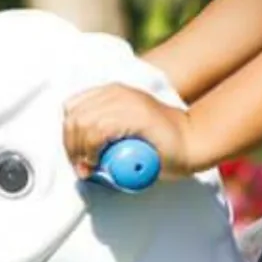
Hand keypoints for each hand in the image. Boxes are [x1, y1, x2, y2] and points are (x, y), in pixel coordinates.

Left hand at [61, 85, 195, 180]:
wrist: (193, 143)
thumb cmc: (160, 146)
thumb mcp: (125, 133)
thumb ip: (104, 133)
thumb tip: (77, 153)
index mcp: (112, 93)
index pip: (72, 108)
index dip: (69, 135)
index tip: (78, 157)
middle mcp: (117, 92)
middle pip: (74, 116)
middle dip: (71, 146)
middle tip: (82, 168)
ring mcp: (127, 101)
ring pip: (83, 122)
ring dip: (80, 149)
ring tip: (90, 168)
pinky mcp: (136, 114)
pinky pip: (100, 130)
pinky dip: (93, 148)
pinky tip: (99, 161)